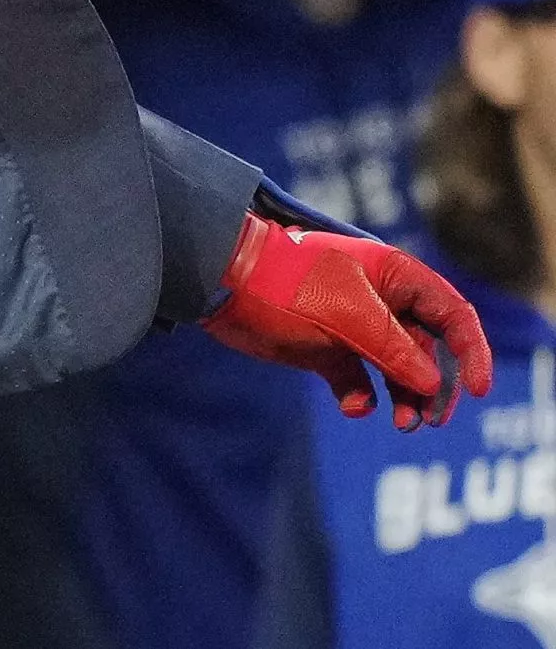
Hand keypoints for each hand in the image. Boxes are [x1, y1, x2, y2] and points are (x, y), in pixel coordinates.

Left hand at [202, 214, 492, 427]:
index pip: (452, 315)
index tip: (480, 390)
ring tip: (401, 423)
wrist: (220, 283)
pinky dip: (361, 397)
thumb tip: (432, 382)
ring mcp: (352, 327)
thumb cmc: (286, 285)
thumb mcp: (347, 315)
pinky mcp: (324, 350)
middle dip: (435, 386)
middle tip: (429, 419)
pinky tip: (354, 406)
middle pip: (428, 350)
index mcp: (394, 277)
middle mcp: (380, 302)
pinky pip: (357, 380)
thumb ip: (393, 349)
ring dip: (404, 398)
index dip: (472, 352)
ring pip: (396, 370)